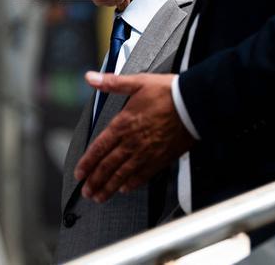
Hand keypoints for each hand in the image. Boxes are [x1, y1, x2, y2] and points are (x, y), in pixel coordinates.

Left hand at [74, 71, 194, 202]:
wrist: (194, 104)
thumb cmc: (167, 92)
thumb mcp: (137, 82)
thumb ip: (112, 83)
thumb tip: (90, 78)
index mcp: (123, 124)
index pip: (99, 148)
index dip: (87, 162)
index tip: (79, 173)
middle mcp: (132, 142)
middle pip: (108, 166)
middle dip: (95, 180)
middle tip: (87, 191)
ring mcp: (146, 153)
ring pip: (123, 175)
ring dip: (109, 187)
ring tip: (100, 197)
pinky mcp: (161, 158)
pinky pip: (143, 176)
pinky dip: (132, 184)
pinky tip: (125, 189)